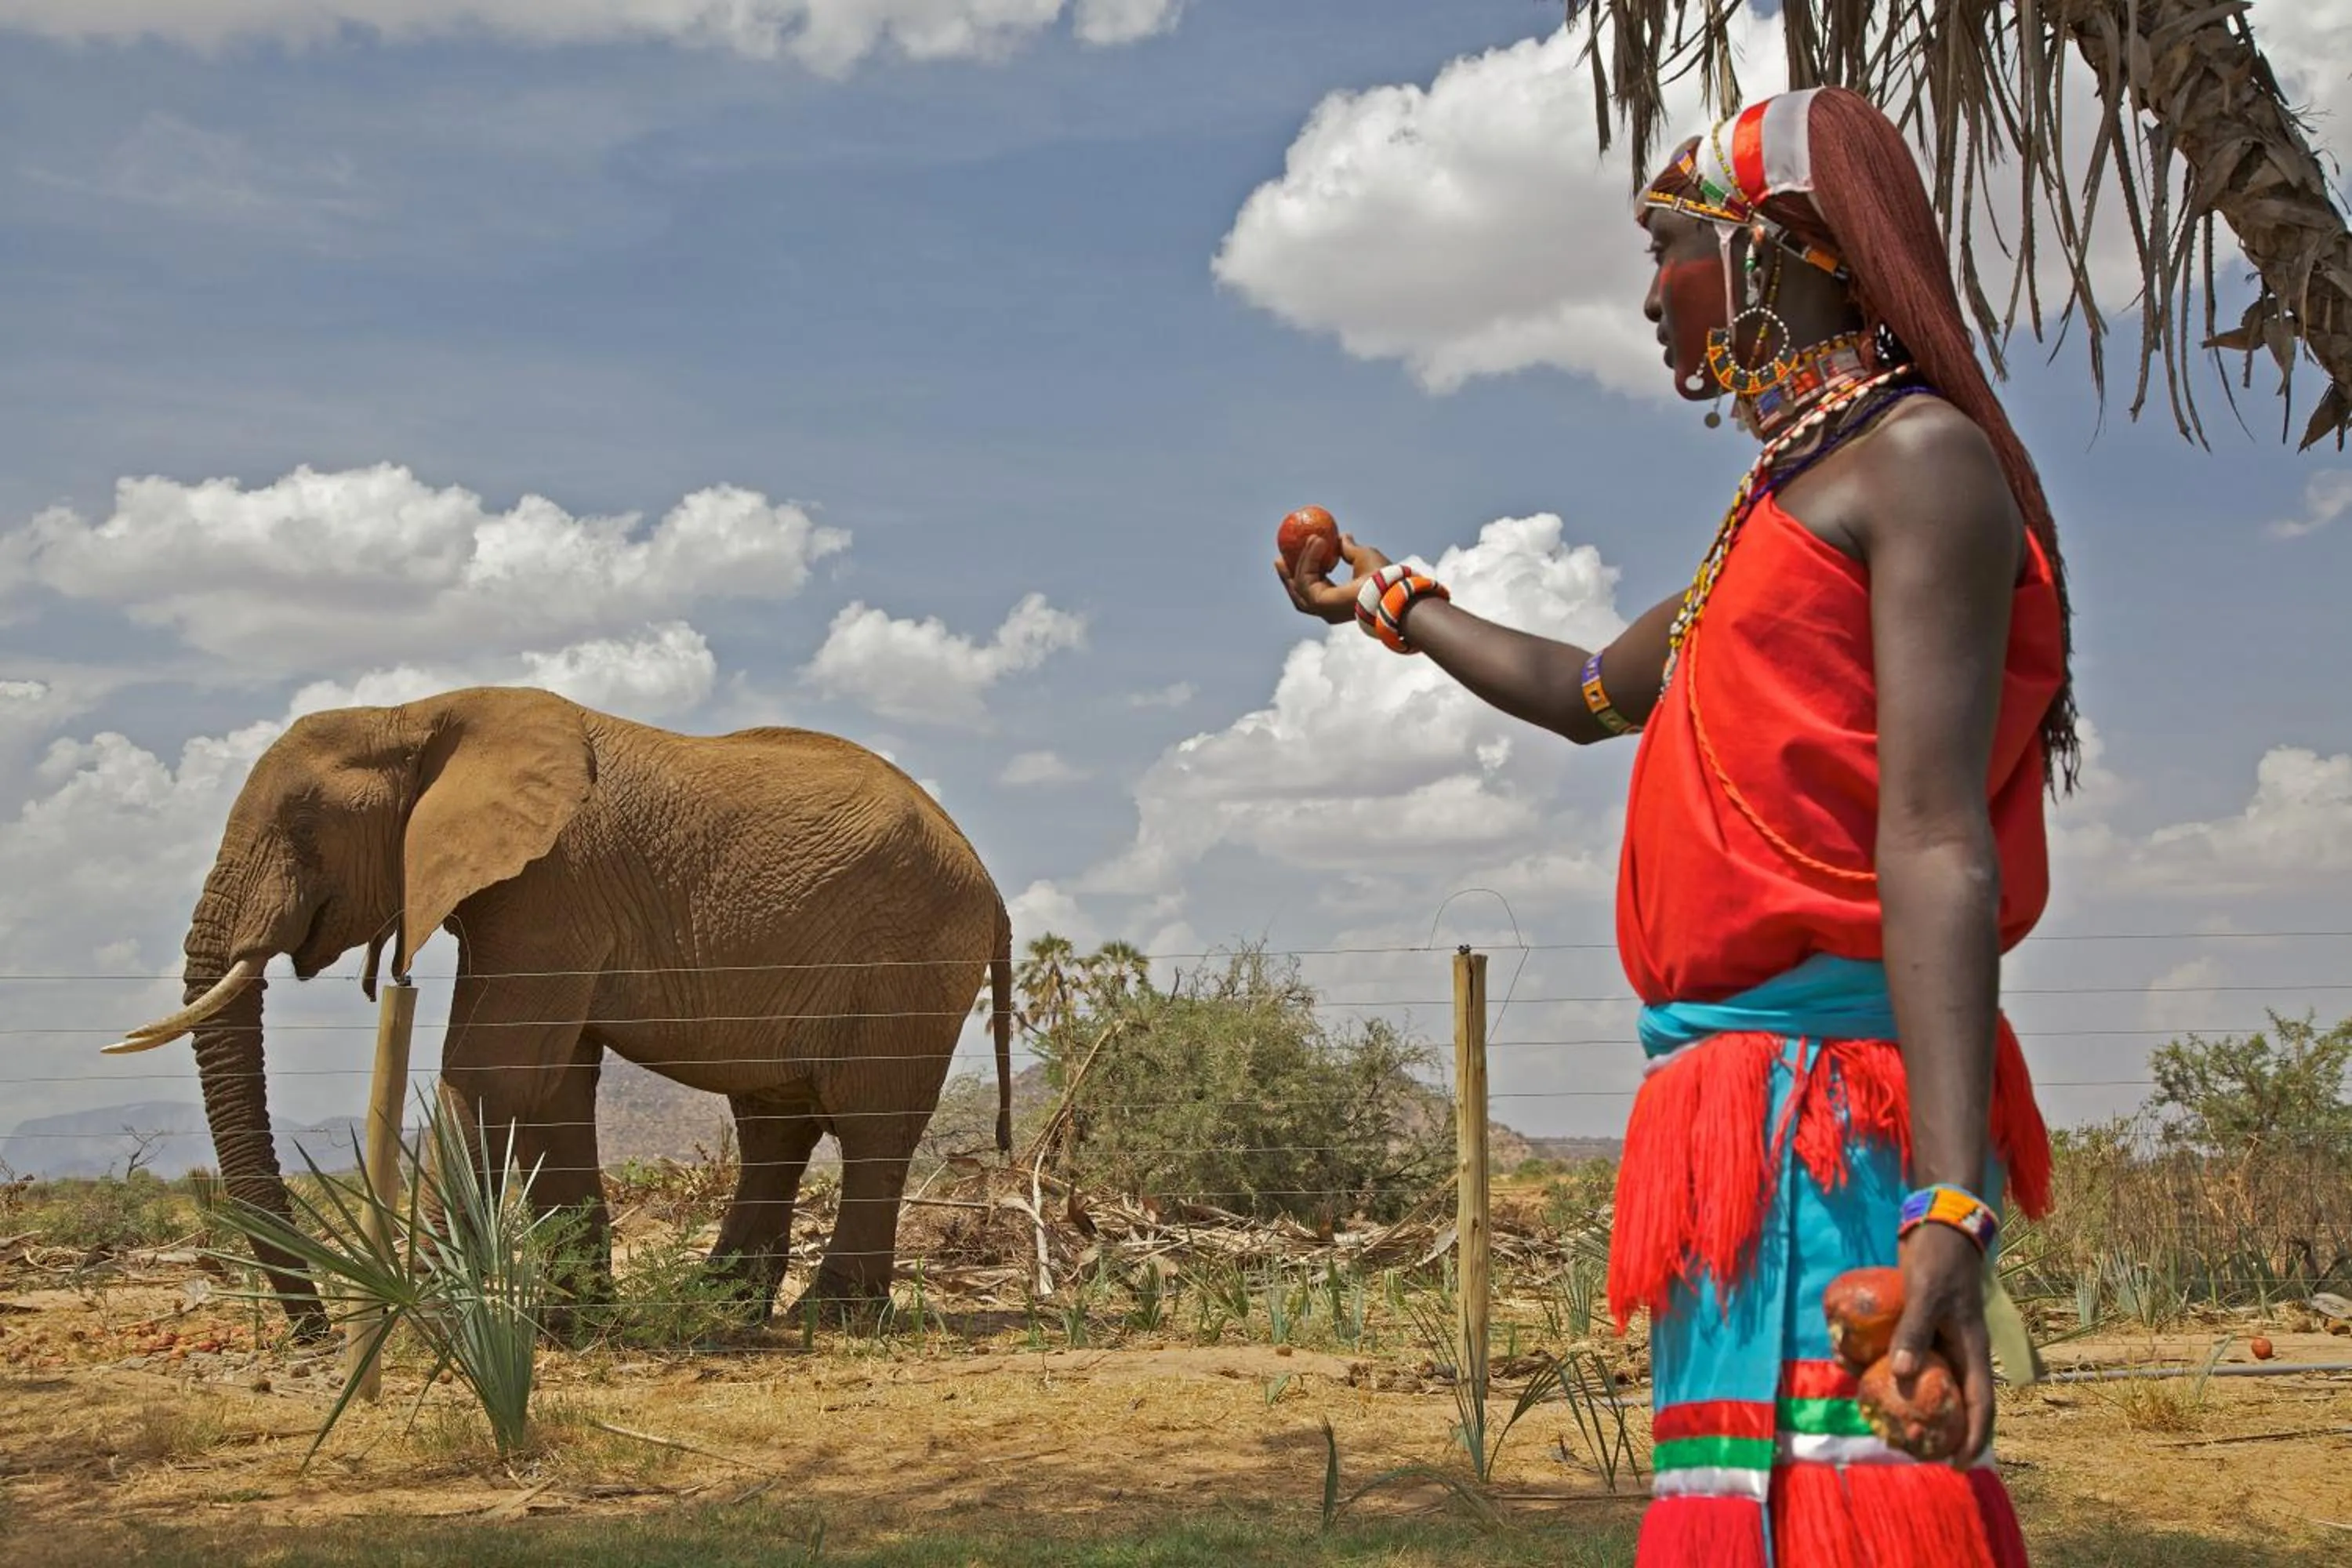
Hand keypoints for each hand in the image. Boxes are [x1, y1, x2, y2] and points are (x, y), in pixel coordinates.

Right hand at [1274, 532, 1390, 625]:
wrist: (1390, 587)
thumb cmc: (1382, 576)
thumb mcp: (1362, 556)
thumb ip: (1349, 549)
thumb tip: (1342, 536)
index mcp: (1336, 602)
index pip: (1312, 590)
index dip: (1301, 573)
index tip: (1294, 556)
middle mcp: (1326, 610)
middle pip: (1297, 594)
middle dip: (1286, 575)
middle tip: (1279, 557)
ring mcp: (1321, 609)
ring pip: (1299, 584)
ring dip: (1299, 561)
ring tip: (1303, 540)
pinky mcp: (1319, 603)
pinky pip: (1306, 578)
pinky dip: (1308, 559)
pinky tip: (1316, 542)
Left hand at [1889, 1222, 1994, 1464]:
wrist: (1936, 1223)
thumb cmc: (1938, 1259)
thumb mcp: (1927, 1295)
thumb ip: (1915, 1332)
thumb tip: (1904, 1376)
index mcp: (1973, 1349)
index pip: (1981, 1404)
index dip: (1974, 1438)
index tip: (1956, 1464)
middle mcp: (1959, 1349)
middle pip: (1954, 1398)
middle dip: (1937, 1426)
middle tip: (1910, 1448)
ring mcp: (1940, 1337)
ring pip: (1926, 1377)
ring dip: (1908, 1396)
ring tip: (1881, 1417)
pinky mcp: (1920, 1323)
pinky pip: (1905, 1353)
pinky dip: (1888, 1364)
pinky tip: (1859, 1370)